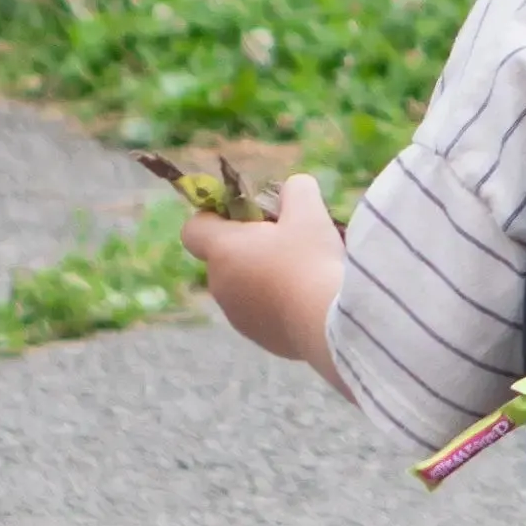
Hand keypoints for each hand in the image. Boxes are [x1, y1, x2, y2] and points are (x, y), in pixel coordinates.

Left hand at [183, 172, 345, 379]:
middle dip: (250, 245)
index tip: (248, 215)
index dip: (215, 217)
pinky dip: (277, 303)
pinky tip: (309, 299)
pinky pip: (260, 311)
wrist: (331, 323)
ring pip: (243, 285)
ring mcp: (236, 315)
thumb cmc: (312, 260)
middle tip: (288, 240)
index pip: (193, 229)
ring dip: (264, 275)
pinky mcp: (258, 337)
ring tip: (304, 272)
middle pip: (224, 256)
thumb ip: (296, 189)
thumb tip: (294, 188)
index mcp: (223, 251)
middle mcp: (220, 285)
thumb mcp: (309, 212)